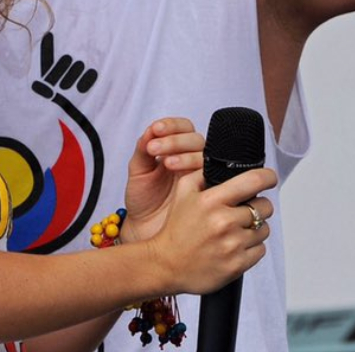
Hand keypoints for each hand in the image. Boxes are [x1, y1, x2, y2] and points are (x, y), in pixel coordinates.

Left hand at [121, 118, 203, 243]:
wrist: (145, 230)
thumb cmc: (143, 200)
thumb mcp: (138, 172)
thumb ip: (143, 150)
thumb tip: (150, 130)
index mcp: (176, 150)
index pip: (183, 128)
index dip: (172, 126)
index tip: (156, 130)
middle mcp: (192, 160)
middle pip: (197, 140)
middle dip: (176, 141)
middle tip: (155, 149)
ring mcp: (203, 176)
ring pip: (207, 157)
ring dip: (187, 156)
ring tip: (167, 164)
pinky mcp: (210, 193)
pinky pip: (216, 180)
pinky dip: (204, 175)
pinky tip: (188, 179)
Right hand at [147, 167, 276, 294]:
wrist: (167, 264)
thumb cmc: (176, 229)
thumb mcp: (183, 192)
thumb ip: (203, 173)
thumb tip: (223, 164)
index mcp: (212, 201)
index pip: (253, 181)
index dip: (267, 177)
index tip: (269, 178)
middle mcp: (224, 222)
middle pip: (264, 207)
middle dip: (258, 206)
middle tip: (243, 211)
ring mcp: (232, 244)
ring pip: (264, 229)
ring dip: (255, 228)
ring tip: (236, 231)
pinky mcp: (238, 264)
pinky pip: (260, 249)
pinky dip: (252, 247)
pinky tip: (235, 246)